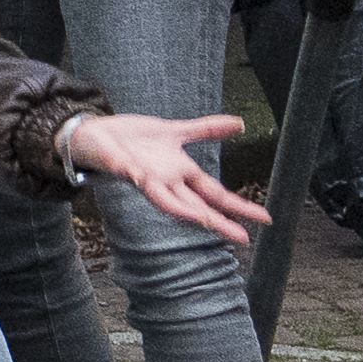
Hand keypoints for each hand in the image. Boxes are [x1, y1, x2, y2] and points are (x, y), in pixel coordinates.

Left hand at [62, 109, 269, 244]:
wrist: (97, 133)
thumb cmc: (135, 138)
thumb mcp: (176, 130)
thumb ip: (207, 129)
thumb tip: (241, 123)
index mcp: (180, 173)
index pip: (215, 194)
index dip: (239, 207)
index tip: (265, 219)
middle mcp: (166, 181)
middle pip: (197, 206)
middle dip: (219, 221)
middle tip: (242, 238)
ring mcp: (145, 177)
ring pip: (167, 200)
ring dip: (183, 210)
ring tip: (204, 220)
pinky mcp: (123, 167)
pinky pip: (129, 173)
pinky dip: (135, 175)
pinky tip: (140, 176)